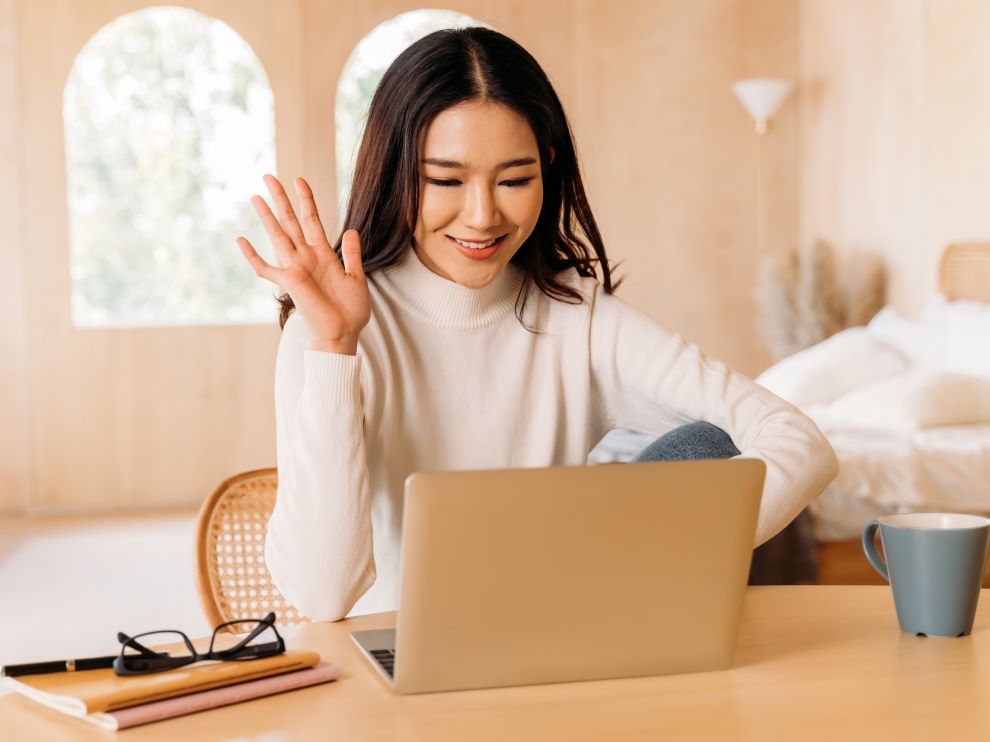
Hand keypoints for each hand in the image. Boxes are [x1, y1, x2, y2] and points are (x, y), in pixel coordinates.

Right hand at [237, 175, 370, 354]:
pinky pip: (266, 268)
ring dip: (268, 216)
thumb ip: (353, 254)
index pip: (312, 220)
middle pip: (291, 221)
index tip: (299, 180)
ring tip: (256, 196)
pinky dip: (253, 256)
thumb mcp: (357, 277)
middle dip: (280, 199)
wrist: (343, 333)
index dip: (306, 200)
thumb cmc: (351, 311)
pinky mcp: (289, 282)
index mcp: (324, 254)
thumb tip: (352, 229)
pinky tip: (241, 240)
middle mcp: (306, 257)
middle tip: (268, 176)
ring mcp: (296, 268)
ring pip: (278, 235)